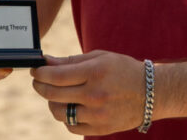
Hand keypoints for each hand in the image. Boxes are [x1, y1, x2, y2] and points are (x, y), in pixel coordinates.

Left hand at [31, 51, 145, 134]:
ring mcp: (98, 114)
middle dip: (40, 86)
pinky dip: (66, 117)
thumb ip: (70, 61)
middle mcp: (95, 95)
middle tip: (38, 81)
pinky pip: (72, 126)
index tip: (35, 70)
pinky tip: (71, 107)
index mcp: (95, 73)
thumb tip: (45, 62)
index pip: (56, 76)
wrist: (152, 93)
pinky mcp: (101, 128)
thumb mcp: (99, 57)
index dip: (40, 73)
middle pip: (53, 94)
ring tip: (56, 95)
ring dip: (52, 103)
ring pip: (59, 113)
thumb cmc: (123, 70)